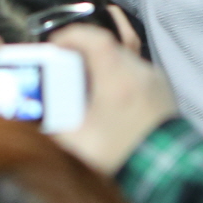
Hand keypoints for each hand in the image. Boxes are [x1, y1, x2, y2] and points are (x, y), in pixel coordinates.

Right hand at [51, 23, 178, 176]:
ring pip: (124, 53)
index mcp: (117, 79)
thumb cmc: (124, 153)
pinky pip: (136, 68)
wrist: (165, 168)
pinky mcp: (161, 86)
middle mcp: (138, 72)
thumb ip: (55, 124)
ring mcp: (153, 77)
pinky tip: (109, 90)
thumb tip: (38, 112)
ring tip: (87, 76)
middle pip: (108, 43)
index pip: (95, 38)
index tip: (57, 43)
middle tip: (67, 61)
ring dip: (103, 58)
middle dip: (84, 47)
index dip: (73, 34)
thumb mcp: (81, 141)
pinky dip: (119, 71)